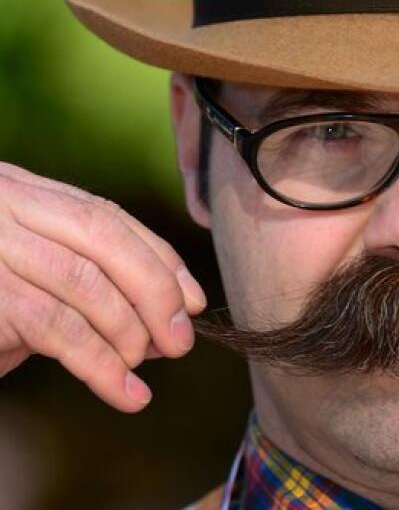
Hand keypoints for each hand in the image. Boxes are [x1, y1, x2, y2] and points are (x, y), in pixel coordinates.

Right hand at [0, 163, 206, 411]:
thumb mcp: (28, 276)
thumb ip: (86, 279)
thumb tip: (169, 313)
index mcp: (20, 192)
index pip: (107, 216)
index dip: (159, 258)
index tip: (193, 300)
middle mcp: (3, 203)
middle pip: (103, 237)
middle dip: (154, 291)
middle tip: (180, 340)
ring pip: (84, 283)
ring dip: (129, 333)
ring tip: (144, 369)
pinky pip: (56, 327)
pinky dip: (101, 365)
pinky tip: (126, 392)